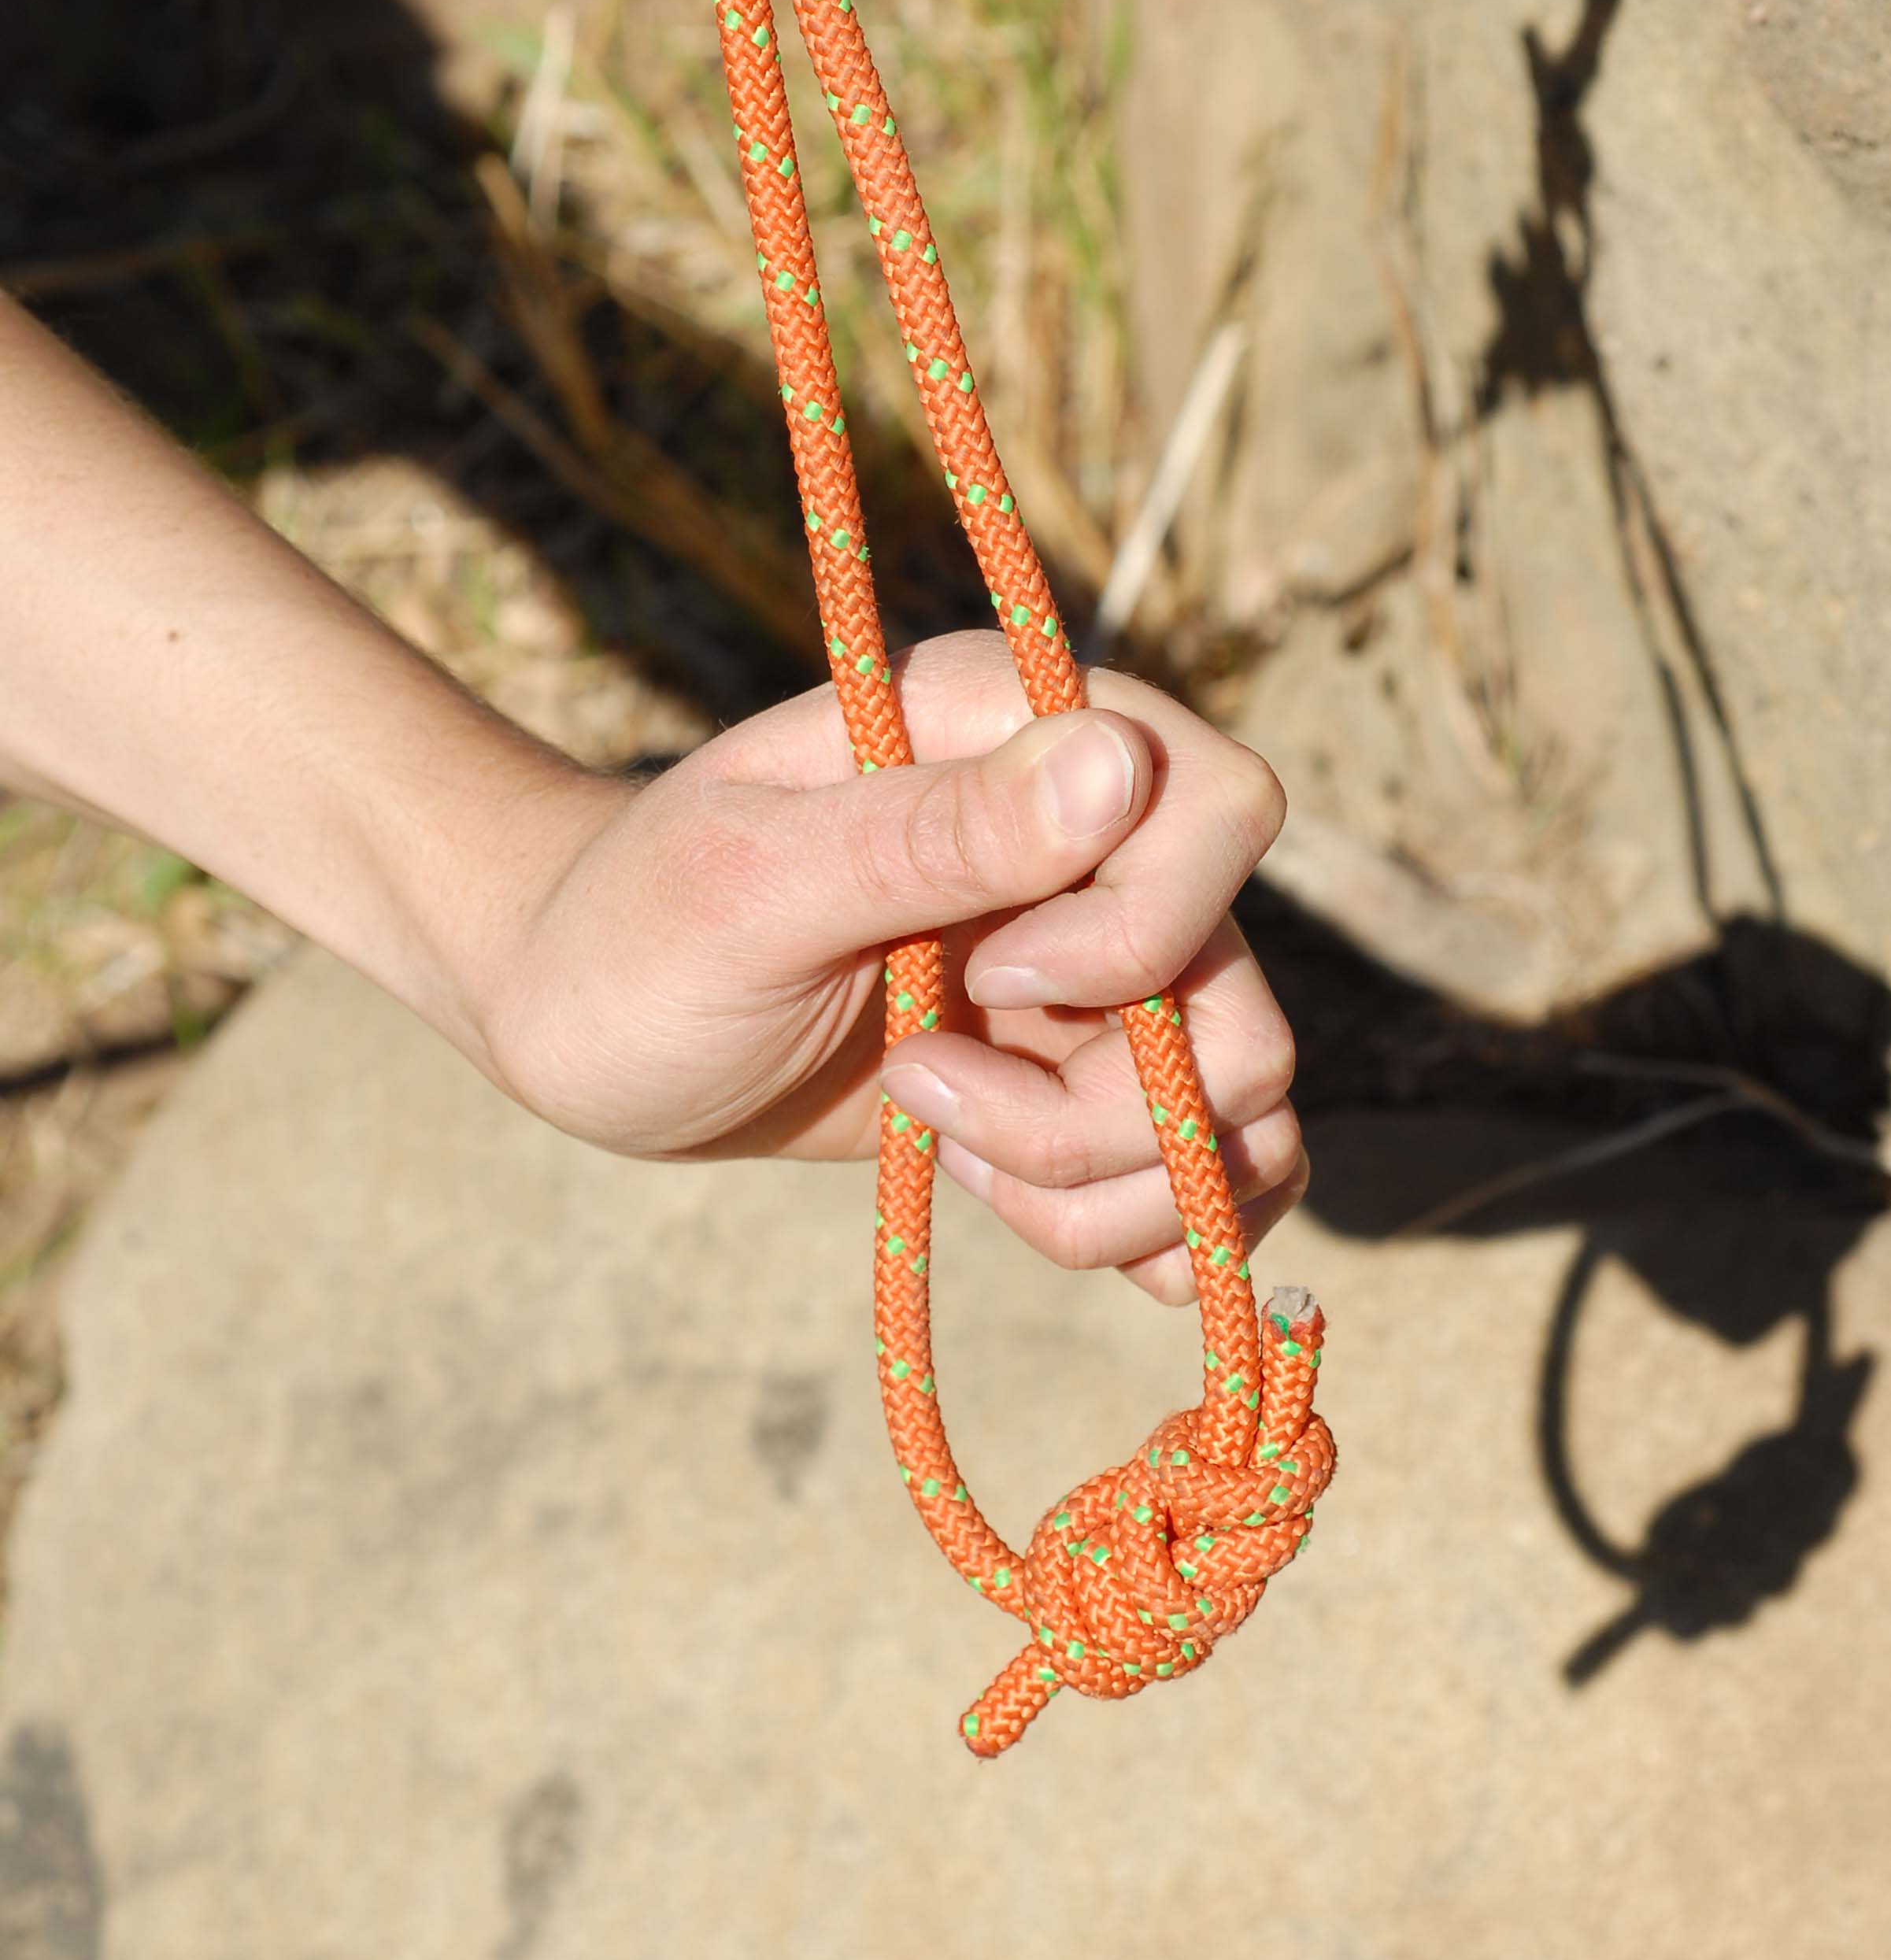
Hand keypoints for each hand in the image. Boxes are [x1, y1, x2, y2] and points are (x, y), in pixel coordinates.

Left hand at [479, 631, 1305, 1304]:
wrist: (579, 1022)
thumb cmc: (631, 933)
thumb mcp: (751, 885)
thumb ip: (932, 832)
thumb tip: (1120, 766)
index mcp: (1015, 734)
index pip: (1219, 806)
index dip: (1138, 930)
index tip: (983, 981)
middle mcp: (1087, 842)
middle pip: (1238, 995)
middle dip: (1105, 1108)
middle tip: (923, 1094)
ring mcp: (1099, 966)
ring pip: (1241, 1100)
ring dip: (1110, 1183)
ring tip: (947, 1157)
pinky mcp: (1087, 1073)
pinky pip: (1219, 1163)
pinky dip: (1155, 1225)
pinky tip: (1030, 1217)